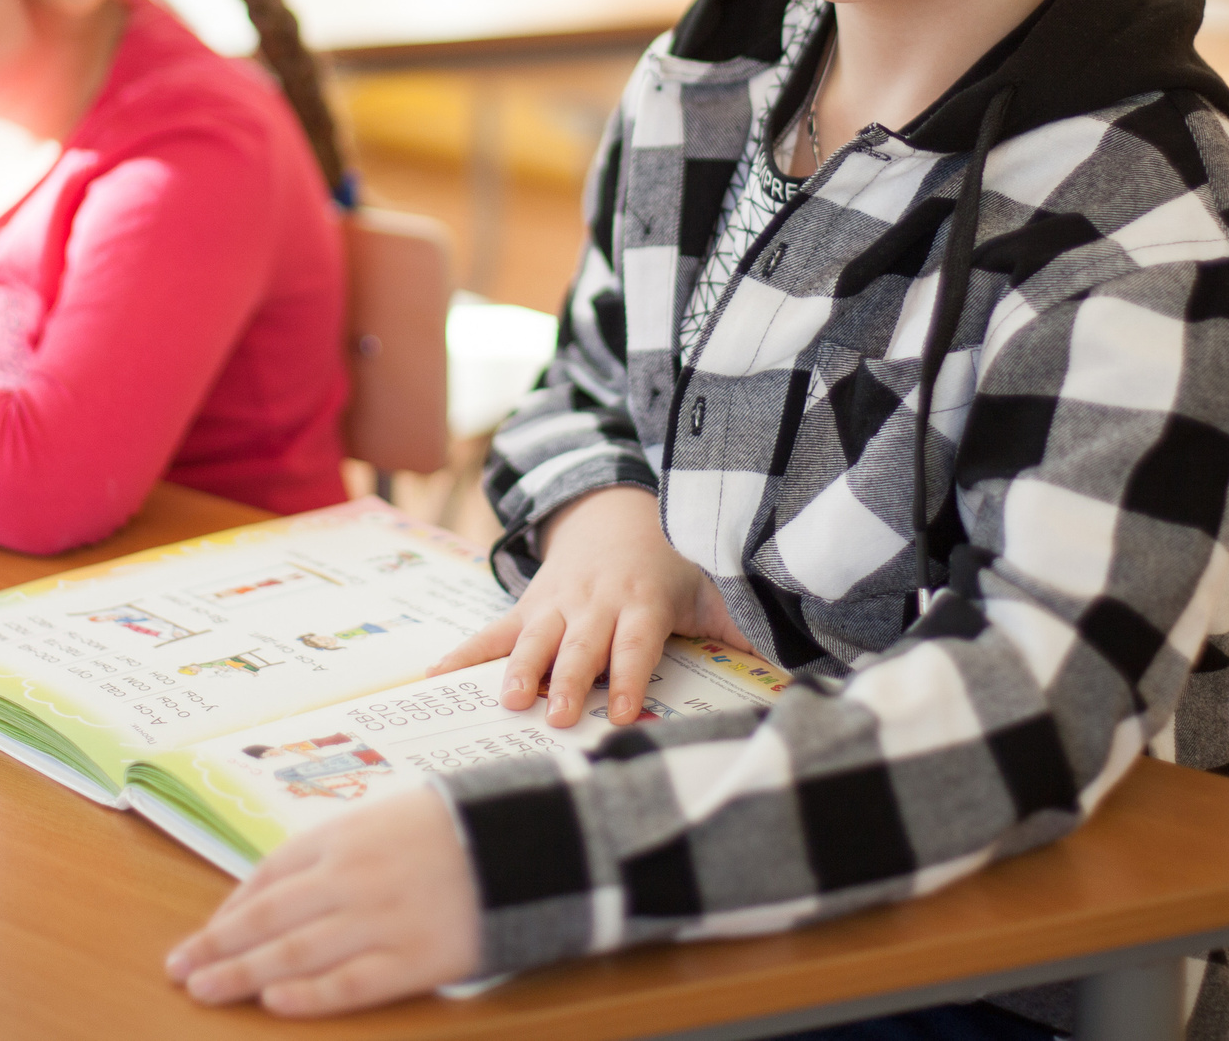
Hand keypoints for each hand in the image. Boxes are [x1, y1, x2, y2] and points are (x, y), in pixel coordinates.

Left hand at [167, 788, 477, 1014]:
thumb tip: (281, 886)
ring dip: (242, 975)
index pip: (269, 875)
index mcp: (346, 835)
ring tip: (204, 991)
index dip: (231, 908)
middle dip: (218, 944)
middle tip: (180, 969)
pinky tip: (275, 1004)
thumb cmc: (461, 825)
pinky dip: (308, 996)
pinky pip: (350, 983)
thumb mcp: (390, 815)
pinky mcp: (415, 959)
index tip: (205, 933)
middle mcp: (353, 877)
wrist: (532, 841)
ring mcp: (382, 920)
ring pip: (295, 953)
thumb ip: (339, 848)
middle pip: (268, 916)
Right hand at [431, 484, 751, 727]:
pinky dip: (462, 654)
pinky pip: (492, 632)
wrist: (614, 512)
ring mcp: (556, 604)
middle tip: (559, 716)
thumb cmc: (670, 565)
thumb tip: (795, 665)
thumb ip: (741, 627)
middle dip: (570, 680)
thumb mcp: (708, 590)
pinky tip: (433, 678)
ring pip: (534, 637)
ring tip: (508, 701)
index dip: (631, 677)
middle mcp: (596, 603)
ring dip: (521, 670)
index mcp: (641, 603)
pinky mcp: (528, 608)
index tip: (627, 712)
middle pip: (581, 645)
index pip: (636, 643)